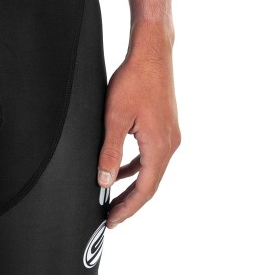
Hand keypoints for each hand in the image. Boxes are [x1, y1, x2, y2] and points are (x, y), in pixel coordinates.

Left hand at [97, 27, 179, 228]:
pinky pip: (151, 155)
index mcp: (160, 147)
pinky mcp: (166, 126)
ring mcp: (170, 135)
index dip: (128, 208)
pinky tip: (122, 169)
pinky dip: (137, 167)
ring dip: (133, 185)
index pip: (144, 189)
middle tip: (111, 217)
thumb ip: (110, 151)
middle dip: (130, 202)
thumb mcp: (115, 117)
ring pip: (151, 170)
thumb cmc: (134, 80)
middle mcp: (170, 144)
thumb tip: (105, 181)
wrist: (152, 52)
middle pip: (150, 184)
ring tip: (114, 198)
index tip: (111, 222)